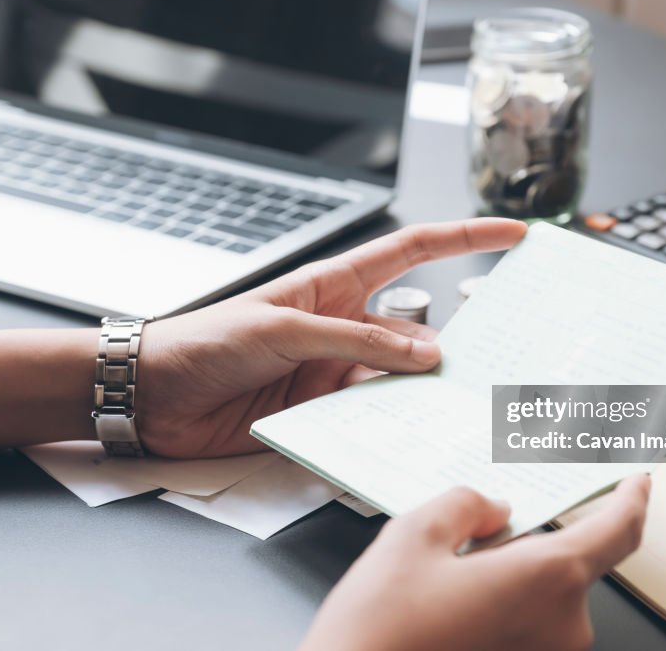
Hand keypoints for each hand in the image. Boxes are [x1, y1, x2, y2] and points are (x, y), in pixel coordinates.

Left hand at [136, 218, 527, 457]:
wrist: (153, 395)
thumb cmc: (204, 341)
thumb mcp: (284, 329)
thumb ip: (356, 341)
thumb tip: (426, 353)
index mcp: (334, 286)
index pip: (412, 252)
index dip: (464, 239)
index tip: (511, 234)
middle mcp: (343, 327)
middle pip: (417, 327)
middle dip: (458, 336)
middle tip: (500, 353)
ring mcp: (334, 371)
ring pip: (400, 379)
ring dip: (423, 391)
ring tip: (459, 402)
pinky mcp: (322, 412)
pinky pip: (370, 416)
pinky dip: (391, 423)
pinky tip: (409, 431)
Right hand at [300, 474, 650, 650]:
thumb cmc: (379, 634)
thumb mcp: (413, 536)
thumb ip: (465, 506)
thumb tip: (490, 508)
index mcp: (547, 580)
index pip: (618, 531)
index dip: (632, 499)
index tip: (638, 481)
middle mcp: (560, 626)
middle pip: (563, 562)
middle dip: (522, 543)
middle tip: (468, 538)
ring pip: (539, 596)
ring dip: (506, 577)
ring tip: (442, 579)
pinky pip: (525, 626)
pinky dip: (498, 607)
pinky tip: (447, 607)